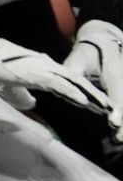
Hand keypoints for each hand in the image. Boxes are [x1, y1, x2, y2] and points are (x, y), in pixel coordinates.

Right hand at [0, 26, 110, 113]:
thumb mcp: (7, 86)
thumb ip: (21, 96)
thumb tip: (33, 105)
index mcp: (41, 69)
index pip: (67, 83)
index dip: (82, 94)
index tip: (96, 106)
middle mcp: (47, 66)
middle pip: (76, 82)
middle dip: (94, 96)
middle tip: (109, 108)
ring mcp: (43, 68)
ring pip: (73, 84)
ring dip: (90, 97)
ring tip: (105, 108)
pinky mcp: (35, 72)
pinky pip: (59, 85)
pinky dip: (73, 94)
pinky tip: (85, 102)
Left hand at [65, 19, 122, 138]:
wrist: (103, 42)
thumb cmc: (87, 52)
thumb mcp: (77, 60)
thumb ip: (73, 73)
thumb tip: (63, 88)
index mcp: (114, 70)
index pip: (118, 92)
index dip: (117, 109)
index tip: (113, 122)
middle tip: (118, 138)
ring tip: (119, 138)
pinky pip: (122, 102)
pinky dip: (121, 116)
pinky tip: (119, 131)